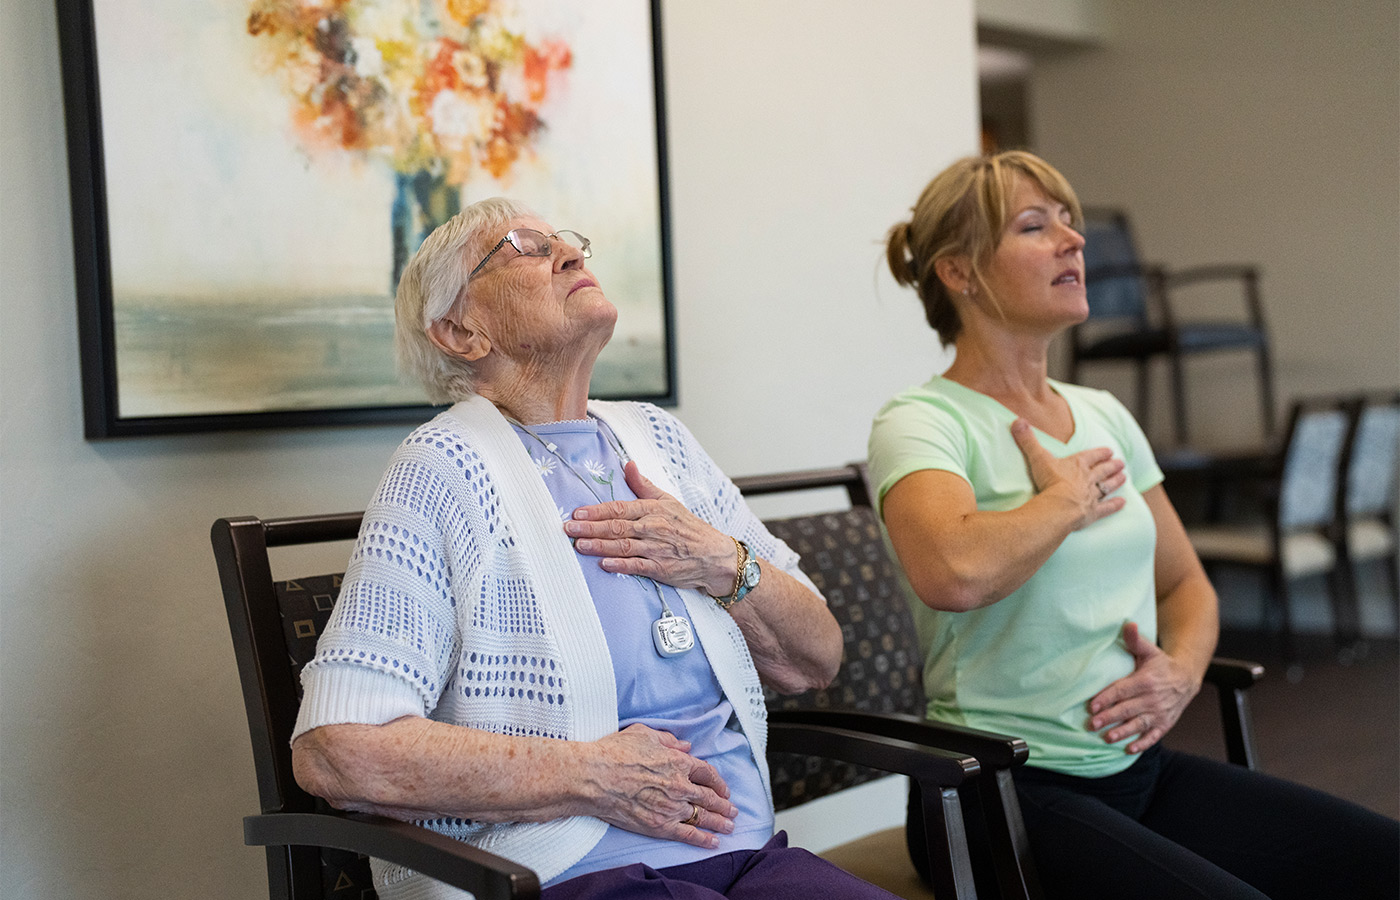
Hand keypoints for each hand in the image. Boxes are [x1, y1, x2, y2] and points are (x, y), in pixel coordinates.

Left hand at [565, 462, 736, 595]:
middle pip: (617, 527)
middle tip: (569, 529)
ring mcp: (656, 549)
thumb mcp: (668, 500)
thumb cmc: (688, 527)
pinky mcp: (660, 568)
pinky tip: (604, 564)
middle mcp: (652, 528)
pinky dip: (621, 565)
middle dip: (591, 528)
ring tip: (579, 545)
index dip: (597, 511)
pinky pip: (637, 566)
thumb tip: (627, 464)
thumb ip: (643, 485)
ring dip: (599, 546)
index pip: (620, 508)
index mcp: (652, 509)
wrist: (713, 554)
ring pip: (623, 546)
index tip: (577, 513)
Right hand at [586, 723, 737, 847]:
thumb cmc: (614, 753)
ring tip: (730, 826)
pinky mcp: (659, 826)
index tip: (722, 788)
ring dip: (720, 822)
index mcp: (678, 762)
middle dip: (724, 804)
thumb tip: (685, 746)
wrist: (594, 778)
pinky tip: (713, 842)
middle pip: (709, 797)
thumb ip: (668, 740)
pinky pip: (687, 834)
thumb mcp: (644, 734)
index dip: (718, 781)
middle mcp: (680, 786)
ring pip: (703, 817)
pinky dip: (703, 839)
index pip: (706, 772)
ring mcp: (671, 808)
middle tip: (733, 810)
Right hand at [1010, 418, 1126, 529]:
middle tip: (1121, 463)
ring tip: (1124, 477)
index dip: (1100, 453)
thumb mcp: (1037, 457)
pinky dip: (1115, 505)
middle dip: (1111, 466)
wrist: (1059, 506)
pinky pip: (1106, 508)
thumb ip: (1028, 440)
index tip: (1109, 450)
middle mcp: (1088, 478)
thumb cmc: (1050, 481)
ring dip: (1116, 482)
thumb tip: (1017, 420)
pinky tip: (1123, 503)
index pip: (1091, 456)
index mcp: (1077, 464)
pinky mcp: (1093, 512)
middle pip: (1102, 471)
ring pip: (1107, 487)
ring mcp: (1092, 496)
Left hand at [1087, 622, 1198, 753]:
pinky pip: (1153, 736)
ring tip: (1107, 738)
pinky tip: (1128, 750)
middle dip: (1109, 717)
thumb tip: (1128, 624)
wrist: (1186, 678)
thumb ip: (1135, 640)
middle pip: (1127, 709)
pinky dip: (1142, 743)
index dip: (1106, 698)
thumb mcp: (1149, 650)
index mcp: (1146, 681)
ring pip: (1138, 724)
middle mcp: (1153, 699)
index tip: (1092, 705)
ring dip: (1123, 732)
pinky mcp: (1165, 723)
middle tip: (1092, 724)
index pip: (1122, 690)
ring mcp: (1160, 713)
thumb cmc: (1161, 664)